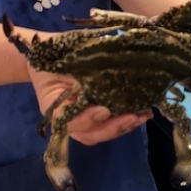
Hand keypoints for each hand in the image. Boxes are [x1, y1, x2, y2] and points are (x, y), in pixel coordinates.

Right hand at [28, 66, 151, 145]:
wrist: (47, 56)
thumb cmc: (52, 60)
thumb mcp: (56, 64)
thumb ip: (72, 72)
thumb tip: (91, 79)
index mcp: (55, 108)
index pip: (70, 122)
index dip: (87, 120)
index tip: (104, 110)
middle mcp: (69, 119)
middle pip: (90, 134)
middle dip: (113, 127)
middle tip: (133, 117)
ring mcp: (83, 118)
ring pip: (103, 131)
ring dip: (124, 125)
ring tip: (143, 116)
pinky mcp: (96, 112)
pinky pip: (109, 122)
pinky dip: (126, 120)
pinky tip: (143, 112)